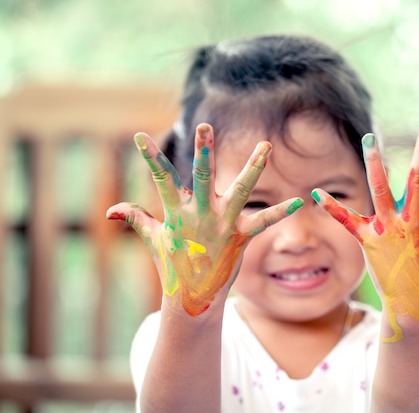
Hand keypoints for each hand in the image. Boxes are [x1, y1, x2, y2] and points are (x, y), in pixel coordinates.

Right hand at [106, 124, 302, 315]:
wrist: (193, 300)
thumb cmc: (173, 266)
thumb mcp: (153, 239)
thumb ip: (136, 218)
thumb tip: (111, 209)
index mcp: (177, 213)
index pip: (160, 180)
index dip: (150, 158)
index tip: (138, 136)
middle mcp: (200, 215)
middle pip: (201, 177)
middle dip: (203, 151)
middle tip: (205, 125)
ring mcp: (221, 226)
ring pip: (240, 191)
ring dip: (253, 168)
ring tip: (267, 146)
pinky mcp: (240, 237)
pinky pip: (263, 221)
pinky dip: (280, 212)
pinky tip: (298, 201)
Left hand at [313, 125, 418, 341]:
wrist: (413, 306)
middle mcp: (412, 221)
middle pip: (418, 180)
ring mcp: (389, 229)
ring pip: (380, 190)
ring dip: (374, 164)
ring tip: (369, 138)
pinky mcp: (368, 240)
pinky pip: (347, 220)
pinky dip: (331, 207)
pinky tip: (315, 192)